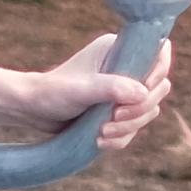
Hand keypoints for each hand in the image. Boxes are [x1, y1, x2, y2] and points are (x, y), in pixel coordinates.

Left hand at [19, 33, 175, 148]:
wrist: (33, 110)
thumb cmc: (53, 92)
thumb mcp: (81, 89)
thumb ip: (111, 87)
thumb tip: (143, 92)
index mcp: (118, 49)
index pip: (158, 53)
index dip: (158, 73)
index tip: (141, 92)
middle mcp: (125, 67)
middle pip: (158, 87)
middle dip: (141, 108)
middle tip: (115, 116)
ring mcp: (123, 91)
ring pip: (148, 110)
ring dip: (130, 126)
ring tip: (103, 132)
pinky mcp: (118, 111)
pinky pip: (134, 127)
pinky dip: (122, 137)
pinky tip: (100, 141)